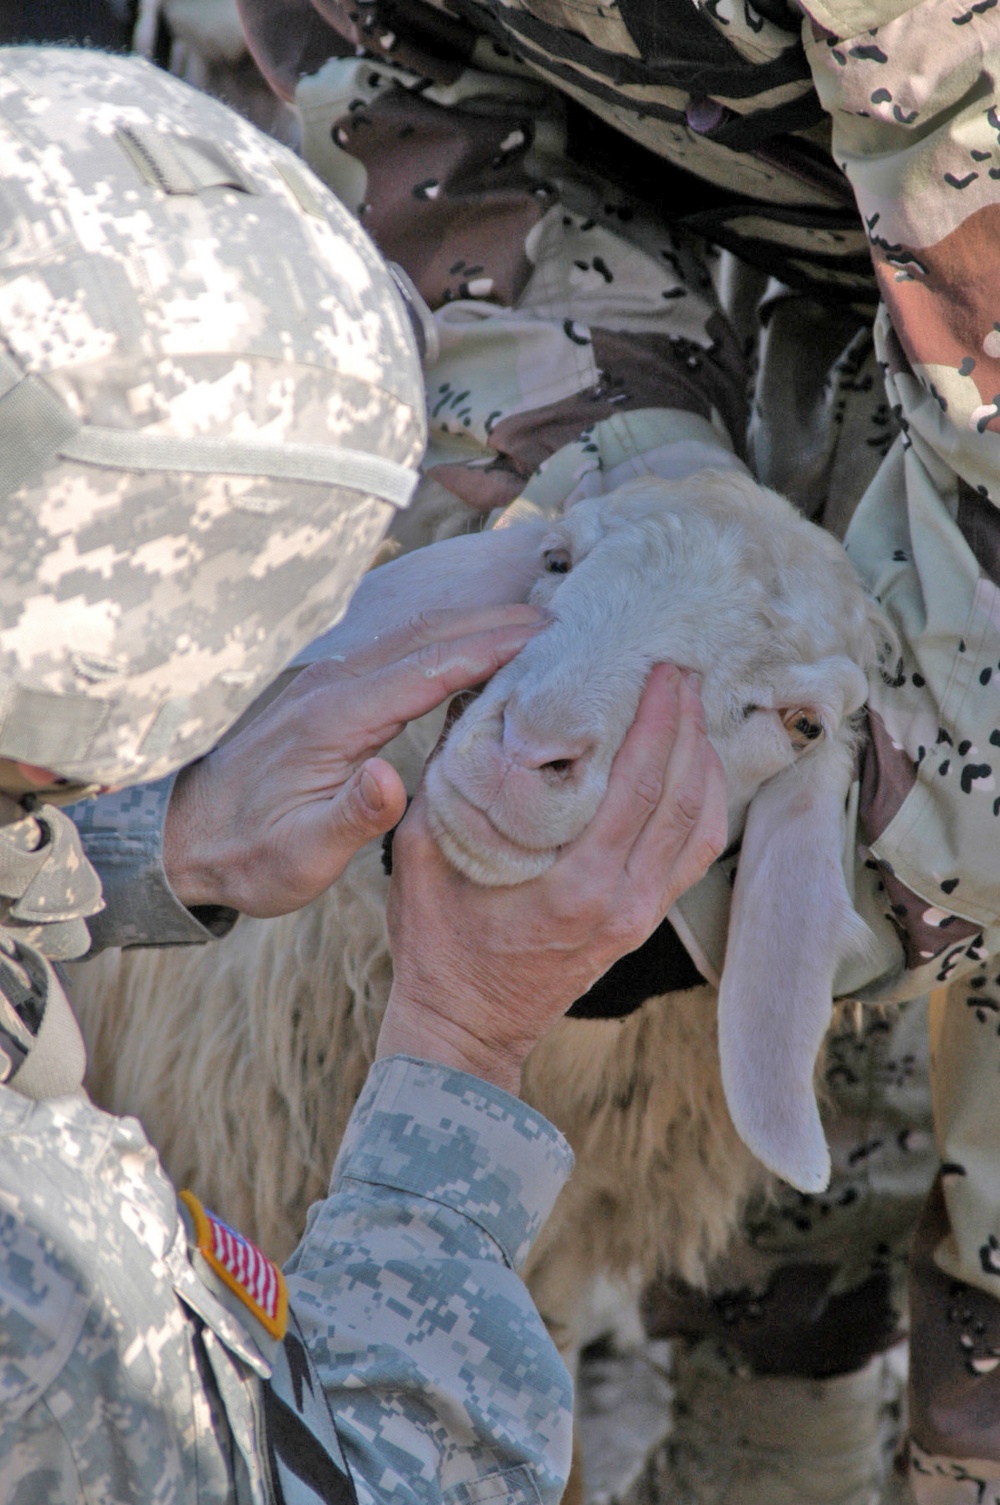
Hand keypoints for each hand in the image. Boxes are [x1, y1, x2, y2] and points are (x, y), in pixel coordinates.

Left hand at [163, 603, 547, 915]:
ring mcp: (331, 681)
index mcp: (334, 719)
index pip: (428, 666)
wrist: (184, 837)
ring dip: (477, 624)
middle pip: (429, 635)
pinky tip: (483, 652)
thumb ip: (349, 818)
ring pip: (416, 634)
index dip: (491, 646)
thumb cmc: (248, 854)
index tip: (549, 635)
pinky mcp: (333, 691)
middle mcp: (333, 684)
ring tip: (541, 626)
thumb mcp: (298, 856)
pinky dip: (451, 642)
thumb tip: (392, 779)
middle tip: (566, 619)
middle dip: (498, 622)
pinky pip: (403, 652)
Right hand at [378, 665, 727, 1093]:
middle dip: (688, 724)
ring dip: (702, 759)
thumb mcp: (421, 857)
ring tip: (691, 705)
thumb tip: (471, 700)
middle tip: (681, 668)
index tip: (660, 671)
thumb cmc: (438, 946)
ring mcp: (640, 915)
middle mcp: (623, 900)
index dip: (658, 722)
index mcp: (576, 886)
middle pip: (683, 798)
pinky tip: (693, 767)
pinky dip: (703, 803)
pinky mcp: (641, 920)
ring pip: (700, 825)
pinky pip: (692, 853)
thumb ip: (447, 779)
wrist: (464, 1027)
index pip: (640, 788)